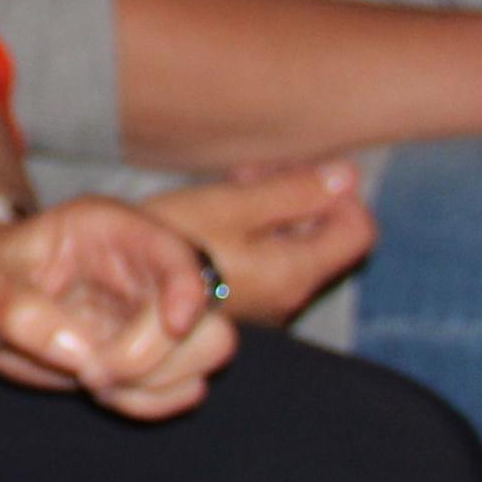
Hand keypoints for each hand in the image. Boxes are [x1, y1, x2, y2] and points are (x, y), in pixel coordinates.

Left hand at [0, 198, 236, 418]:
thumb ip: (23, 314)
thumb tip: (80, 353)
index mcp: (111, 232)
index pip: (180, 255)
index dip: (188, 291)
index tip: (171, 325)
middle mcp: (144, 271)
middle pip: (209, 322)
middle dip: (155, 359)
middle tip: (92, 370)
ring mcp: (152, 314)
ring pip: (206, 355)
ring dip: (155, 383)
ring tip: (91, 378)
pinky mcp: (151, 353)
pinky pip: (183, 388)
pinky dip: (150, 401)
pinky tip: (104, 390)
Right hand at [140, 161, 373, 326]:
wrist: (120, 297)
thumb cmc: (173, 245)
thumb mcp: (230, 205)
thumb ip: (294, 191)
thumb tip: (348, 175)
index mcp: (296, 272)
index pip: (361, 230)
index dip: (337, 193)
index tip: (291, 173)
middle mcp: (290, 299)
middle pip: (327, 240)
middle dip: (298, 198)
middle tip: (250, 174)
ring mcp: (265, 308)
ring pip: (294, 251)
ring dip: (273, 215)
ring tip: (227, 193)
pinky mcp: (240, 309)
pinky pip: (266, 267)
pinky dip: (253, 239)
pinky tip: (215, 224)